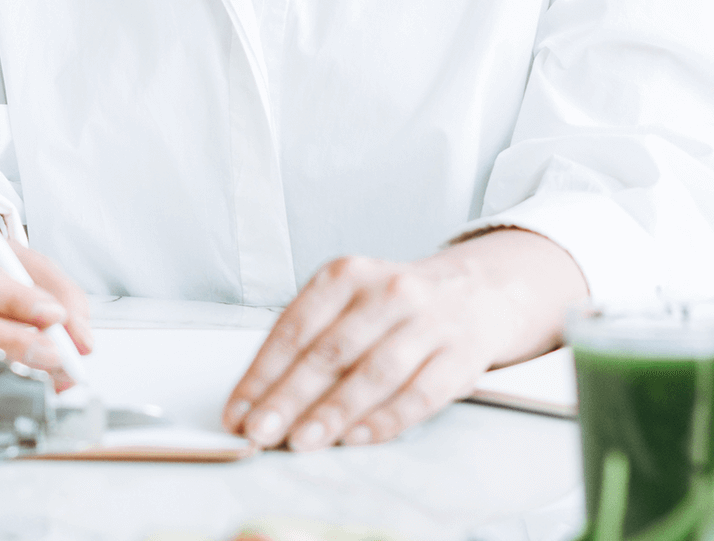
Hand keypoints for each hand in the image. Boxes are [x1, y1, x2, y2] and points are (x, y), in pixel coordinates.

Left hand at [222, 229, 586, 450]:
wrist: (474, 291)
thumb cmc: (393, 306)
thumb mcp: (349, 302)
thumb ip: (310, 342)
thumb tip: (260, 401)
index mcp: (348, 273)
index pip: (295, 325)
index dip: (263, 372)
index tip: (239, 410)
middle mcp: (387, 290)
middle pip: (330, 350)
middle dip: (289, 397)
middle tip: (261, 432)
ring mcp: (427, 320)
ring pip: (374, 371)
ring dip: (334, 412)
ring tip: (303, 441)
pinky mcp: (460, 352)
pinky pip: (420, 392)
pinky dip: (387, 419)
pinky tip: (358, 437)